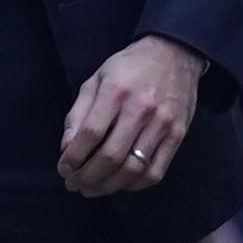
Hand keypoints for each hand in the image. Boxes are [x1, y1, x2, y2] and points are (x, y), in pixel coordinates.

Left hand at [60, 36, 205, 195]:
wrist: (175, 53)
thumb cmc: (129, 67)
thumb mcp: (96, 79)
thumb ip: (79, 113)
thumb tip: (67, 148)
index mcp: (116, 91)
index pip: (90, 134)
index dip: (73, 158)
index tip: (64, 170)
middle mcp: (141, 109)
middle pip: (111, 156)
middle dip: (87, 177)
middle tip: (74, 185)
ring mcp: (162, 124)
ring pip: (133, 169)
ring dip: (108, 186)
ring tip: (93, 189)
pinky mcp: (178, 135)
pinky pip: (156, 171)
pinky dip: (134, 185)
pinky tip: (120, 184)